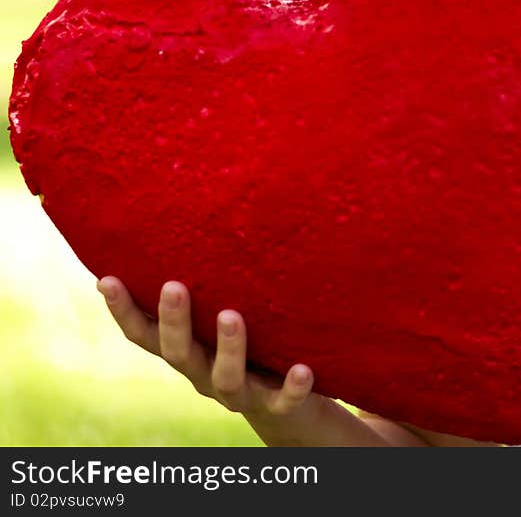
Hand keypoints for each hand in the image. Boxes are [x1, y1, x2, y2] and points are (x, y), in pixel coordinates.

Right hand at [97, 277, 400, 445]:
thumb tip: (185, 219)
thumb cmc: (251, 347)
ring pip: (226, 378)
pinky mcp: (278, 406)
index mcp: (188, 353)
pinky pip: (283, 401)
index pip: (145, 336)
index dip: (123, 311)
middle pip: (179, 355)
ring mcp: (241, 393)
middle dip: (174, 321)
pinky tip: (303, 368)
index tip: (106, 279)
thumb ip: (209, 288)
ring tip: (231, 315)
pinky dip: (292, 387)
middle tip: (174, 286)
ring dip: (228, 348)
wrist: (290, 411)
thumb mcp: (221, 319)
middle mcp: (205, 375)